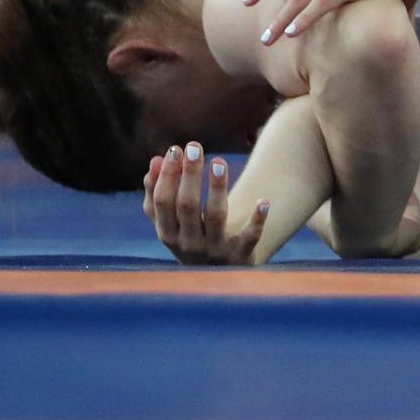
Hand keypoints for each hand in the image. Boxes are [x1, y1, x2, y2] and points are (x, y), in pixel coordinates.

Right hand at [143, 143, 269, 264]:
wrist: (218, 274)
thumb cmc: (190, 236)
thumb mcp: (170, 221)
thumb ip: (156, 193)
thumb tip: (156, 159)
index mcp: (168, 234)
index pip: (163, 202)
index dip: (167, 175)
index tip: (175, 149)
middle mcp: (189, 245)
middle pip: (187, 206)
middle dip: (189, 175)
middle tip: (194, 146)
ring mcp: (216, 251)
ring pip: (216, 216)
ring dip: (217, 188)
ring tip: (219, 161)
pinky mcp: (241, 254)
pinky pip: (250, 237)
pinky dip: (257, 220)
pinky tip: (263, 200)